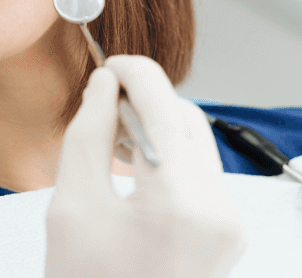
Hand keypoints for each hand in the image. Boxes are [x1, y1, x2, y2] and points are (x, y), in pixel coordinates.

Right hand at [47, 56, 244, 277]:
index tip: (108, 64)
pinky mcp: (228, 238)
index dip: (134, 73)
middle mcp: (219, 211)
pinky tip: (134, 171)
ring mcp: (230, 227)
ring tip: (112, 141)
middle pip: (187, 120)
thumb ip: (89, 135)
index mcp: (179, 202)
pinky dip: (170, 160)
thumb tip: (106, 86)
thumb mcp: (71, 207)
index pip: (163, 105)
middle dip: (146, 101)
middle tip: (102, 103)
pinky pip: (202, 176)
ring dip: (158, 129)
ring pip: (198, 145)